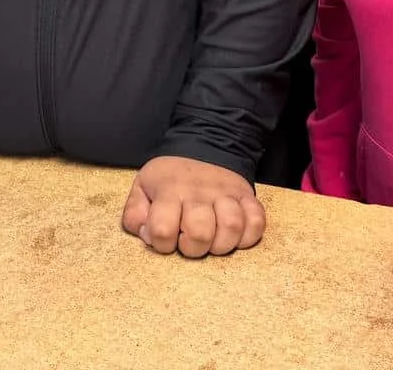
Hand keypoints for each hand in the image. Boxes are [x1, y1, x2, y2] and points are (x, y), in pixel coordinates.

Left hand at [120, 156, 264, 257]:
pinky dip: (249, 235)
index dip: (162, 244)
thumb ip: (135, 214)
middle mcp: (199, 192)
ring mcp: (226, 194)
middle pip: (200, 233)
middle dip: (194, 248)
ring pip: (232, 227)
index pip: (163, 229)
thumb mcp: (142, 187)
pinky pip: (257, 221)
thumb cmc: (170, 177)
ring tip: (213, 239)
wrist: (204, 144)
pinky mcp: (247, 196)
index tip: (165, 237)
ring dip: (222, 243)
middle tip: (190, 240)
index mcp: (169, 190)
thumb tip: (147, 235)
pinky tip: (235, 234)